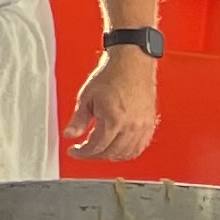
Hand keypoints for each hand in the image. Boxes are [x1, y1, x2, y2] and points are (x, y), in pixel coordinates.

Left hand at [71, 46, 159, 163]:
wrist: (131, 64)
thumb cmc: (111, 76)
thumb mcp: (86, 97)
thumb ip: (78, 120)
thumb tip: (69, 134)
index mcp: (114, 120)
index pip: (97, 147)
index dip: (82, 152)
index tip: (74, 151)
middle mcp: (131, 126)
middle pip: (111, 153)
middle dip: (94, 155)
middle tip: (83, 150)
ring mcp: (143, 126)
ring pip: (127, 153)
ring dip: (111, 155)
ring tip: (98, 150)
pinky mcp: (150, 124)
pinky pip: (140, 146)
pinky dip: (127, 152)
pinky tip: (117, 148)